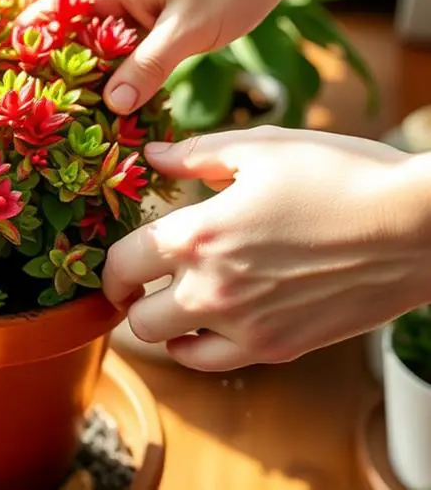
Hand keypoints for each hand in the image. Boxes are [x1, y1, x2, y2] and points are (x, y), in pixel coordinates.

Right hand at [19, 0, 289, 114]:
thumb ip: (148, 67)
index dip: (31, 54)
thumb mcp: (186, 31)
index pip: (47, 19)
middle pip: (64, 46)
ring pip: (90, 62)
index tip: (25, 94)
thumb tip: (112, 105)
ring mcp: (122, 22)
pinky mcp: (140, 38)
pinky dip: (114, 90)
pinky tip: (111, 121)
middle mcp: (106, 2)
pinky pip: (116, 68)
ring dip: (87, 92)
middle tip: (49, 127)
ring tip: (73, 133)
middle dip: (58, 82)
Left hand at [102, 126, 430, 370]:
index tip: (119, 260)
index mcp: (198, 235)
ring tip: (172, 299)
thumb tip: (151, 156)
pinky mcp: (275, 347)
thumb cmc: (343, 176)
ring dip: (159, 323)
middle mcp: (211, 288)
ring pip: (166, 343)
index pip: (121, 263)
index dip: (110, 264)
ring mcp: (243, 325)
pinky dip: (194, 347)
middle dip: (128, 297)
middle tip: (140, 282)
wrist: (417, 227)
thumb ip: (196, 155)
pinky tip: (204, 323)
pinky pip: (209, 362)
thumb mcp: (263, 148)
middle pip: (134, 315)